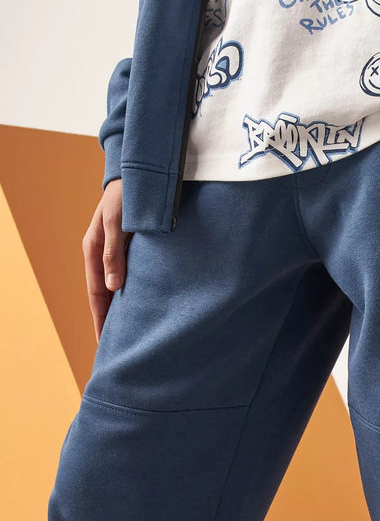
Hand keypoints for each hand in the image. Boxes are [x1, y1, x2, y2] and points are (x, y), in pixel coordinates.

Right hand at [82, 178, 132, 342]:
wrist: (141, 173)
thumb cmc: (127, 195)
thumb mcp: (117, 223)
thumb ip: (113, 253)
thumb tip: (113, 288)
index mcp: (93, 250)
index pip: (97, 294)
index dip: (101, 319)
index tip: (105, 343)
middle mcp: (104, 254)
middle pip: (106, 295)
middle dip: (110, 320)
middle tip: (119, 347)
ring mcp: (118, 252)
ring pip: (120, 287)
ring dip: (125, 308)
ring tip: (132, 332)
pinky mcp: (133, 248)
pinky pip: (133, 276)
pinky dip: (136, 293)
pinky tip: (146, 305)